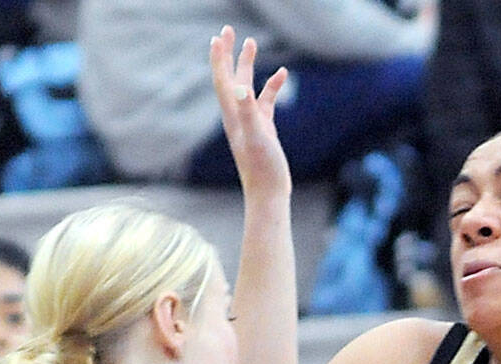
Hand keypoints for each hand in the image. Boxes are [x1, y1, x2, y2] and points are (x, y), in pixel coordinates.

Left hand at [210, 26, 289, 199]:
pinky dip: (272, 86)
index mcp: (233, 115)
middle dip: (230, 54)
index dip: (220, 58)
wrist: (268, 195)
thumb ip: (249, 112)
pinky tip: (282, 75)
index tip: (219, 37)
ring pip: (247, 86)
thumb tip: (242, 88)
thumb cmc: (263, 170)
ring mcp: (251, 122)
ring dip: (248, 65)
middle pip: (230, 78)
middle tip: (230, 31)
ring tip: (252, 43)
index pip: (223, 80)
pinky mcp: (264, 129)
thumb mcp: (258, 137)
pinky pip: (266, 101)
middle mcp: (238, 116)